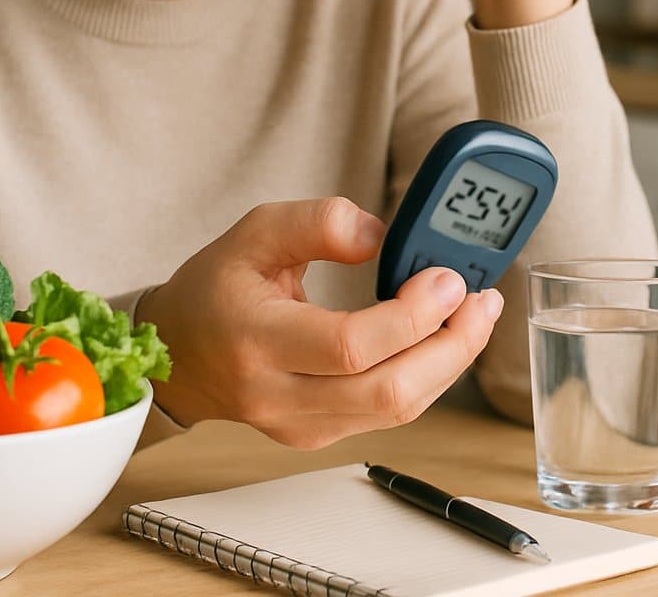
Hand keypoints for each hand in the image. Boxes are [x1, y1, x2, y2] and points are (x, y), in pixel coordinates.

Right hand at [138, 197, 504, 448]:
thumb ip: (316, 222)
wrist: (176, 357)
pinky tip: (443, 340)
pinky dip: (427, 378)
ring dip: (450, 363)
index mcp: (256, 341)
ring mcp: (299, 426)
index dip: (412, 316)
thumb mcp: (254, 232)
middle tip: (481, 300)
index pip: (350, 347)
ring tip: (476, 316)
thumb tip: (380, 234)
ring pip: (397, 411)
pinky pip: (387, 415)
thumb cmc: (216, 289)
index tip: (447, 279)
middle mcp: (278, 396)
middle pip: (388, 393)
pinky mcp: (318, 436)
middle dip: (452, 347)